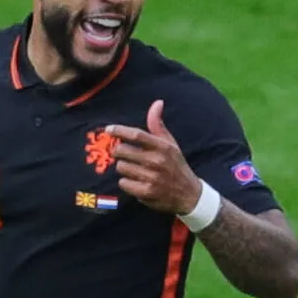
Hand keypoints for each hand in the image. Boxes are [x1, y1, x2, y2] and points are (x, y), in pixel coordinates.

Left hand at [107, 100, 202, 214]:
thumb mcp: (170, 144)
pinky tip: (136, 182)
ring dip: (124, 168)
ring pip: (121, 167)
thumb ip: (158, 125)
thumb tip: (157, 103)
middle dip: (119, 152)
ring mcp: (152, 178)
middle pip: (123, 150)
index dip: (119, 131)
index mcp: (162, 147)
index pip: (136, 135)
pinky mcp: (147, 192)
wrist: (188, 194)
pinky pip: (124, 183)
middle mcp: (157, 161)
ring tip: (134, 170)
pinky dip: (127, 183)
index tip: (108, 129)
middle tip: (124, 154)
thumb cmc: (176, 165)